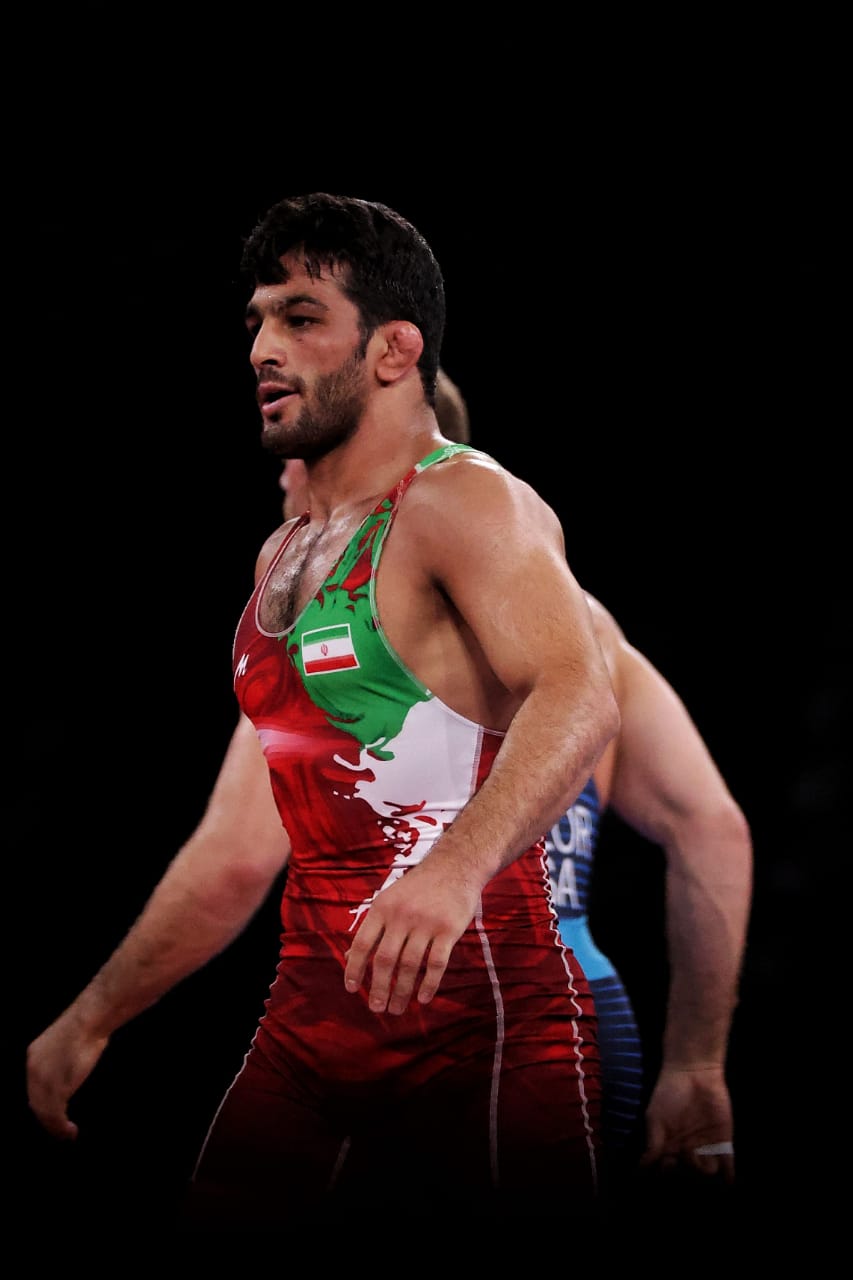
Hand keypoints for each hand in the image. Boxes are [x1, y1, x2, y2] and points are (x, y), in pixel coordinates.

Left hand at [26, 1008, 109, 1139]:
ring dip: (55, 1127)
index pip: (33, 1087)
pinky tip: (70, 1131)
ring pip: (44, 1112)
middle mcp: (33, 1070)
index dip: (41, 1103)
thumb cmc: (86, 1024)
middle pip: (35, 1103)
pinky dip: (62, 1127)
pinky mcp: (56, 1089)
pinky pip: (55, 1115)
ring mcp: (44, 1080)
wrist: (89, 1020)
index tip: (52, 1114)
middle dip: (46, 1119)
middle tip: (59, 1130)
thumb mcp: (66, 1040)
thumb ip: (61, 1057)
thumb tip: (69, 1069)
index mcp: (33, 1055)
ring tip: (67, 1134)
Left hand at [344, 860, 480, 1014]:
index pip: (362, 944)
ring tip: (397, 1008)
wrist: (455, 865)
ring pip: (410, 965)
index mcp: (382, 908)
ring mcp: (426, 922)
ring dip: (402, 992)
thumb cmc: (418, 887)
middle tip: (377, 1008)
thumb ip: (372, 928)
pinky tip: (422, 999)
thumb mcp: (389, 899)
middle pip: (385, 959)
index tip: (352, 989)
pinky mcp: (449, 929)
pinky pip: (437, 963)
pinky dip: (429, 984)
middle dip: (379, 988)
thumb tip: (348, 957)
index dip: (354, 969)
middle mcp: (401, 915)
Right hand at [640, 1063, 735, 1182]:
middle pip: (688, 1175)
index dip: (665, 1175)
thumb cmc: (669, 1093)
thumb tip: (641, 1169)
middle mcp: (687, 1151)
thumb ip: (653, 1143)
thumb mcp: (655, 1117)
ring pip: (706, 1173)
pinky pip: (727, 1165)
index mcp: (669, 1147)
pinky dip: (727, 1176)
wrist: (694, 1072)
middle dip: (686, 1172)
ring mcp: (706, 1148)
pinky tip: (726, 1182)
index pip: (666, 1171)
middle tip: (683, 1152)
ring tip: (697, 1151)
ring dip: (702, 1170)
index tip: (666, 1168)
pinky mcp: (724, 1142)